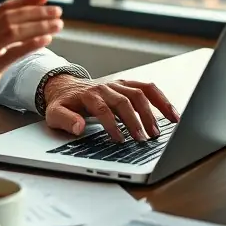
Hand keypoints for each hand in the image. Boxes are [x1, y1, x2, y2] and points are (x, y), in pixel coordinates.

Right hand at [0, 0, 62, 119]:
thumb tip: (22, 20)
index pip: (7, 7)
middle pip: (12, 16)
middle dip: (38, 12)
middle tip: (58, 12)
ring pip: (14, 31)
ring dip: (38, 25)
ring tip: (58, 24)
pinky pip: (11, 53)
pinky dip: (30, 44)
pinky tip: (45, 40)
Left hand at [43, 75, 179, 140]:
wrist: (64, 87)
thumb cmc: (62, 104)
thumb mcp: (54, 114)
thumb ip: (65, 120)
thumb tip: (78, 127)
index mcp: (88, 94)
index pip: (102, 109)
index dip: (112, 125)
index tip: (120, 140)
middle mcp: (105, 87)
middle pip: (124, 101)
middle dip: (135, 121)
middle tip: (143, 140)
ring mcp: (117, 85)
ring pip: (139, 94)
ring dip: (150, 113)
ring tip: (157, 132)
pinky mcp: (126, 85)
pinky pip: (147, 89)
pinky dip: (161, 100)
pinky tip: (171, 115)